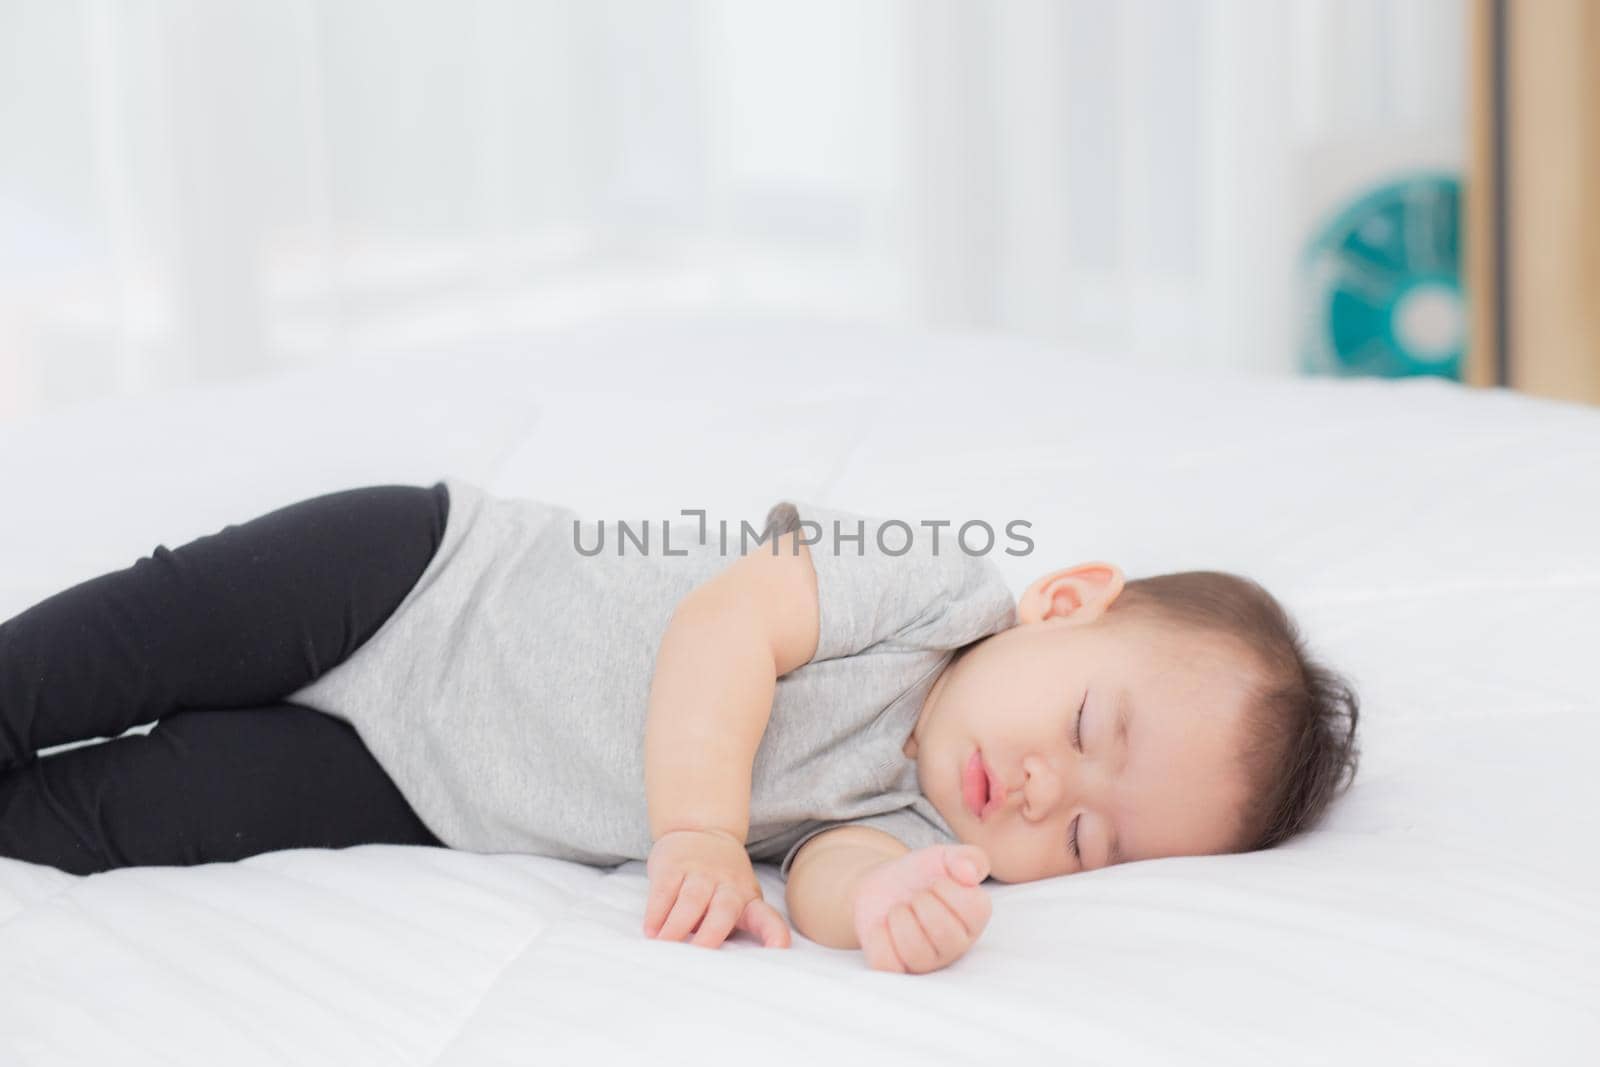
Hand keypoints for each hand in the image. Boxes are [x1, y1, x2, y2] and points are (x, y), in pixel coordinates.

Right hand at [643, 829, 790, 948]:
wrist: (700, 828)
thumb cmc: (721, 881)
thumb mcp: (738, 898)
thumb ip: (733, 927)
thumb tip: (723, 970)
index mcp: (747, 898)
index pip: (765, 917)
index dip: (773, 933)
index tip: (779, 950)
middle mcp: (727, 884)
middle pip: (724, 910)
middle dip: (712, 934)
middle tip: (698, 954)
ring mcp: (700, 872)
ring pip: (691, 900)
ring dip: (676, 926)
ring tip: (664, 946)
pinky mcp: (673, 865)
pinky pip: (665, 890)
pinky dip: (657, 912)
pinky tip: (651, 930)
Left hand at [851, 843, 990, 973]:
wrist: (882, 886)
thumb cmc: (920, 874)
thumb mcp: (945, 857)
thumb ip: (969, 858)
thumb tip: (971, 874)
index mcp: (974, 919)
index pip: (973, 909)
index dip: (947, 888)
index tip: (936, 883)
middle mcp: (955, 946)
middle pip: (943, 931)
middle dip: (920, 903)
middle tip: (915, 898)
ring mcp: (927, 962)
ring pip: (915, 950)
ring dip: (898, 919)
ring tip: (899, 911)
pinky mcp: (898, 970)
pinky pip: (888, 964)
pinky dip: (878, 939)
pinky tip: (882, 926)